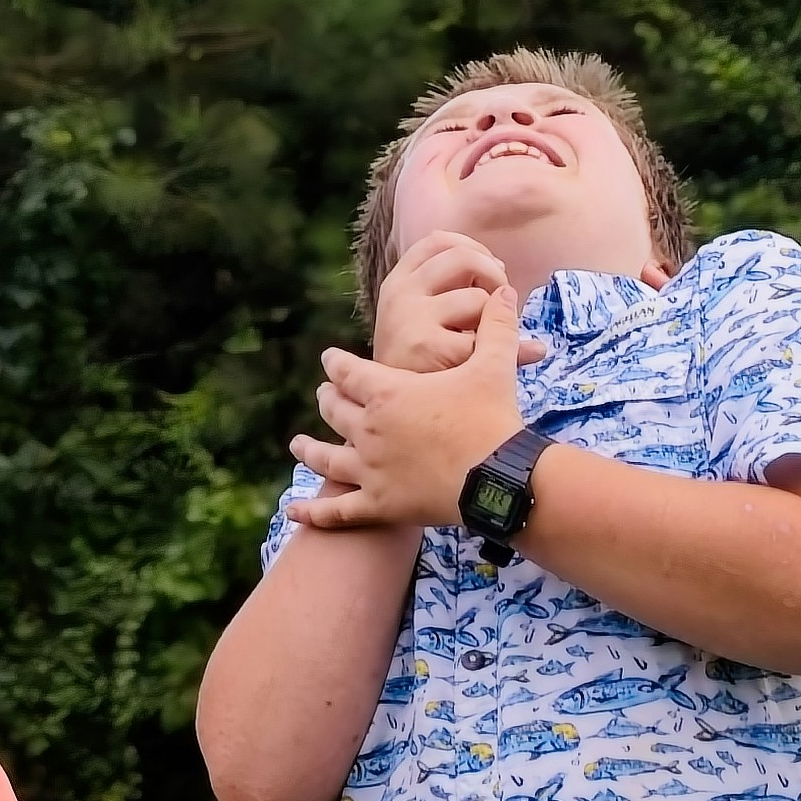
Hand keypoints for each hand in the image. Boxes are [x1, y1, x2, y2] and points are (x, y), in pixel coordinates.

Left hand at [291, 268, 526, 528]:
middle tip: (323, 395)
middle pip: (335, 410)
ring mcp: (370, 470)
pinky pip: (338, 511)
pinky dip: (315, 512)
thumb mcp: (495, 365)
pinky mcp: (379, 505)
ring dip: (310, 449)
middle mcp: (368, 429)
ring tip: (297, 444)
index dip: (336, 363)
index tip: (329, 359)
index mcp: (387, 392)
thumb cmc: (493, 419)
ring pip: (327, 457)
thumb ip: (496, 326)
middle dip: (328, 399)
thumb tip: (505, 288)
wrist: (500, 478)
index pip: (348, 371)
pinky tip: (295, 513)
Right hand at [372, 234, 513, 375]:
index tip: (489, 273)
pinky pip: (483, 335)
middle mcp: (400, 294)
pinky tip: (491, 365)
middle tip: (497, 306)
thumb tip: (511, 296)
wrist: (392, 414)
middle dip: (493, 275)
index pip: (438, 240)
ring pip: (477, 298)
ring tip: (486, 342)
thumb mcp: (423, 322)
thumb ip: (455, 298)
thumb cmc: (417, 366)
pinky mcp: (428, 348)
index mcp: (397, 282)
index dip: (472, 248)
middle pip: (463, 257)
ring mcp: (410, 319)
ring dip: (494, 319)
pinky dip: (501, 350)